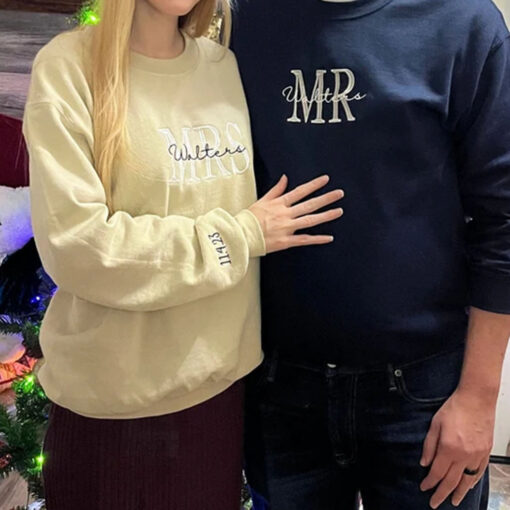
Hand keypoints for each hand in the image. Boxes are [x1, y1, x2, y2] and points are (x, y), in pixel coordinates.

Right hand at [249, 174, 343, 253]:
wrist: (240, 235)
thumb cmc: (249, 219)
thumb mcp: (261, 201)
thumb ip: (276, 190)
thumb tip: (285, 178)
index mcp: (279, 204)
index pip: (300, 191)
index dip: (314, 185)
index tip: (326, 179)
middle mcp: (285, 214)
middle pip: (310, 204)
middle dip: (326, 198)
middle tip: (340, 193)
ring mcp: (287, 228)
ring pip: (310, 220)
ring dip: (326, 215)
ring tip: (339, 211)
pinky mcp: (286, 241)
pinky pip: (305, 239)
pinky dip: (317, 239)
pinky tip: (329, 237)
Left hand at [419, 388, 494, 507]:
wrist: (477, 399)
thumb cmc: (454, 408)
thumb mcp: (435, 423)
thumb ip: (429, 445)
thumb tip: (425, 463)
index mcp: (449, 448)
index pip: (437, 472)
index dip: (430, 483)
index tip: (424, 488)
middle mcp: (464, 455)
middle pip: (451, 481)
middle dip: (441, 494)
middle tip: (434, 503)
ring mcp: (476, 455)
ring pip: (467, 480)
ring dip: (459, 492)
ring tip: (453, 501)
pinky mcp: (485, 452)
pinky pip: (478, 472)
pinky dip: (472, 482)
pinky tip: (467, 486)